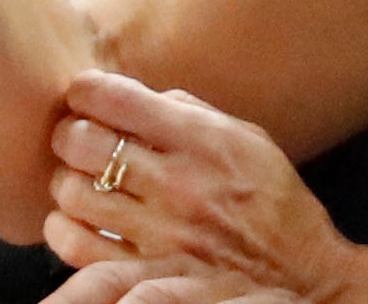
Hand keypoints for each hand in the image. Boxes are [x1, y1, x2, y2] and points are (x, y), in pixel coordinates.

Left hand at [44, 70, 367, 299]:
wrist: (304, 276)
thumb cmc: (272, 201)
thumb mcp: (245, 138)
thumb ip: (188, 111)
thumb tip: (135, 94)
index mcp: (200, 140)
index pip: (114, 98)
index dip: (85, 90)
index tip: (84, 96)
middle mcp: (176, 184)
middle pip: (81, 141)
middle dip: (69, 133)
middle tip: (75, 136)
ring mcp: (159, 233)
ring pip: (72, 192)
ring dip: (67, 180)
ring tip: (79, 178)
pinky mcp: (145, 272)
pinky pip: (75, 244)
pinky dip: (64, 226)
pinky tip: (78, 217)